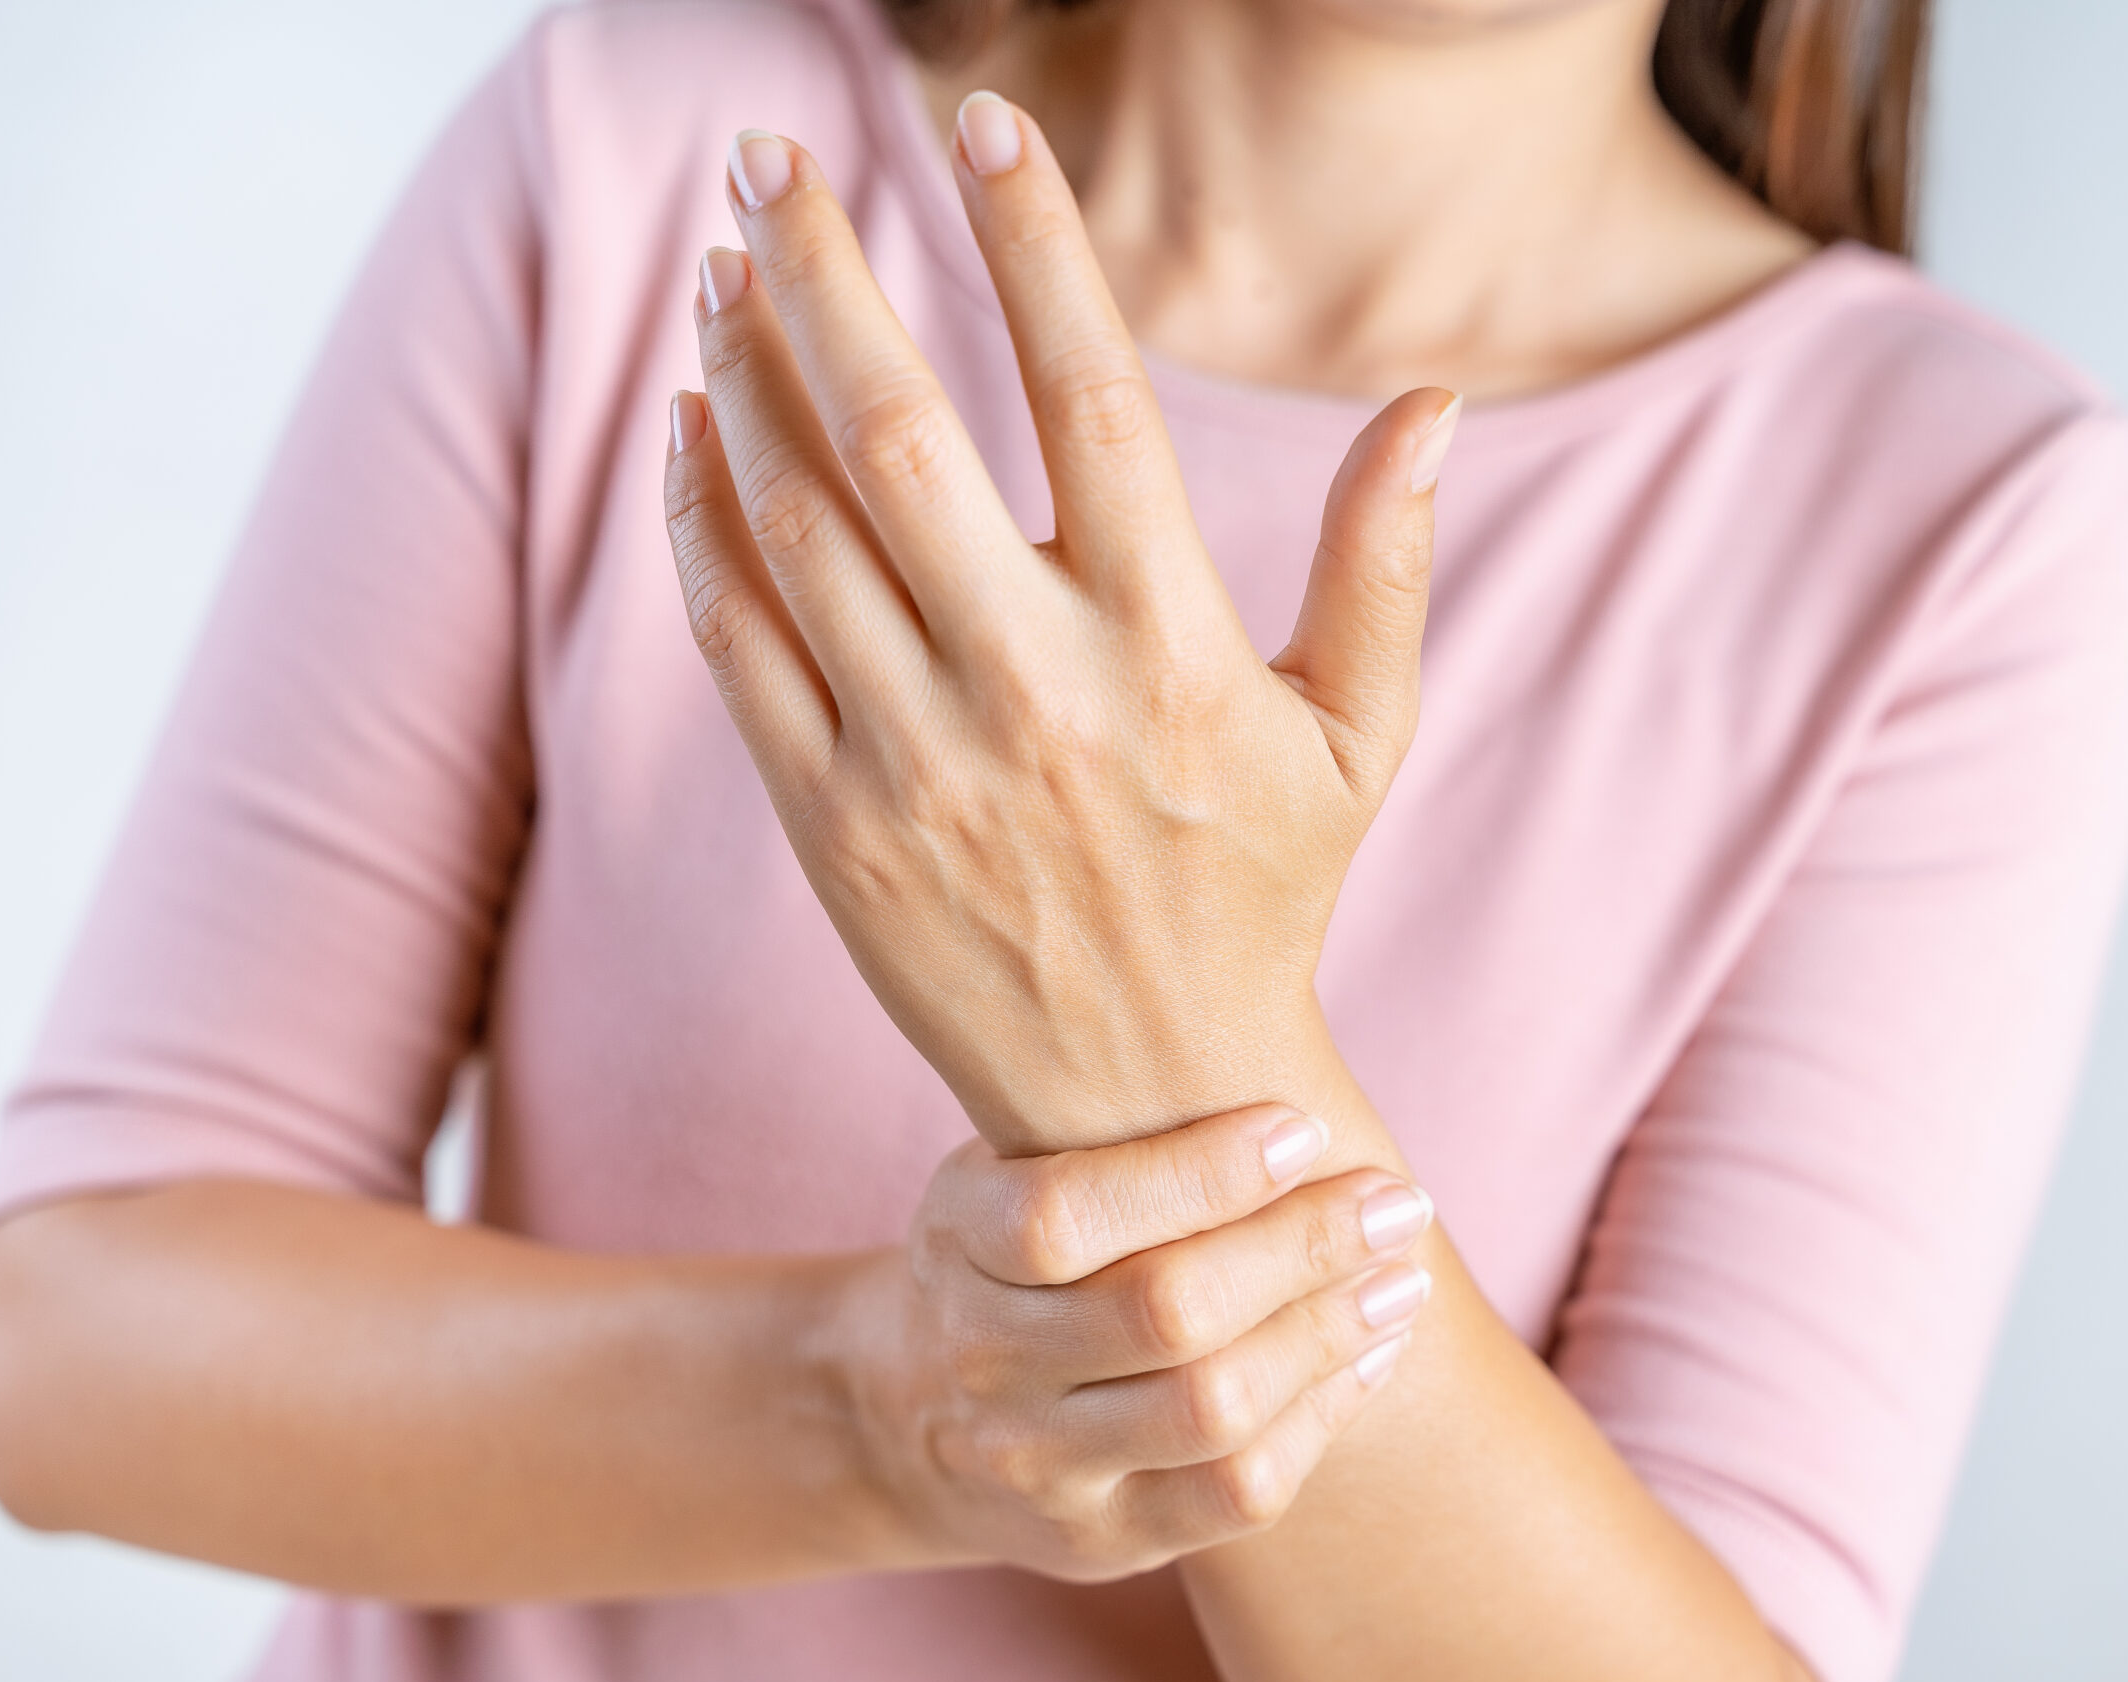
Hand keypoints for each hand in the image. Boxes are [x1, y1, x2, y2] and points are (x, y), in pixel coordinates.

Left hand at [662, 99, 1459, 1153]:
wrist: (1145, 1109)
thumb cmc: (1260, 898)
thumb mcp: (1355, 740)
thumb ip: (1386, 564)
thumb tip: (1435, 398)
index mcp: (1171, 650)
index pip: (1093, 396)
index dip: (1031, 244)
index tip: (978, 125)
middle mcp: (1036, 693)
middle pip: (901, 432)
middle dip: (823, 272)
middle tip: (766, 157)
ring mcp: (917, 762)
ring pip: (800, 524)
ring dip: (746, 375)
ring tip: (724, 266)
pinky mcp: (829, 828)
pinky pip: (738, 643)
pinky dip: (702, 522)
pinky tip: (692, 425)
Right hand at [834, 1103, 1434, 1579]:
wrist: (907, 1419)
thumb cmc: (1005, 1257)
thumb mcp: (1006, 1171)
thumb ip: (1107, 1134)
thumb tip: (1285, 1080)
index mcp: (957, 1241)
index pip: (1063, 1214)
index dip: (1196, 1174)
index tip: (1301, 1128)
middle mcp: (983, 1362)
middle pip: (1160, 1312)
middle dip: (1301, 1249)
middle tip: (1394, 1201)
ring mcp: (1037, 1465)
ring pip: (1211, 1409)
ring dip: (1329, 1333)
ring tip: (1401, 1277)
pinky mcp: (1100, 1541)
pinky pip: (1235, 1491)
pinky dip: (1321, 1416)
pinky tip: (1368, 1355)